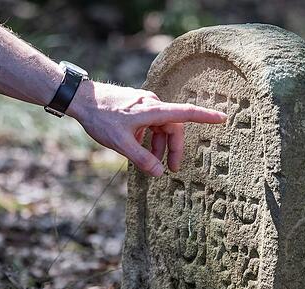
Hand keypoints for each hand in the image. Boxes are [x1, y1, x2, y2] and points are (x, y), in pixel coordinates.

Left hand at [66, 80, 226, 175]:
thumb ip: (142, 159)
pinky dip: (149, 138)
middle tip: (170, 170)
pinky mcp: (137, 107)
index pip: (185, 113)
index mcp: (153, 110)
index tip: (222, 118)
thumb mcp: (121, 143)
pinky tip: (138, 150)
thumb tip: (159, 172)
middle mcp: (152, 104)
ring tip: (149, 163)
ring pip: (161, 128)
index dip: (205, 117)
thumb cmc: (101, 118)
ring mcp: (144, 105)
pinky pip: (151, 124)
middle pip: (173, 128)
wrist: (81, 100)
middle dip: (173, 149)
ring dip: (158, 146)